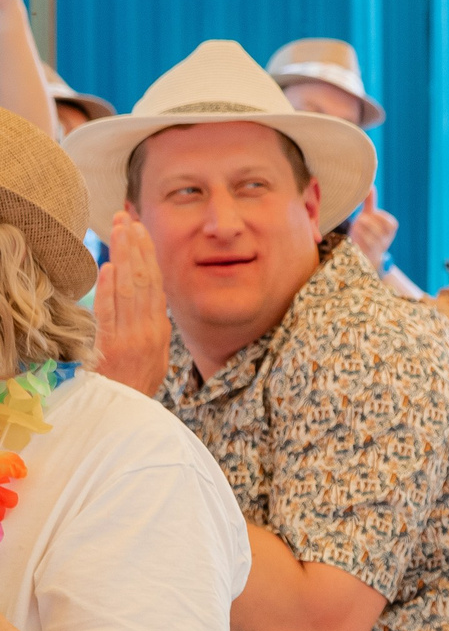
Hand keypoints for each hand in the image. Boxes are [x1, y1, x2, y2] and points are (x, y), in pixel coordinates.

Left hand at [94, 211, 171, 395]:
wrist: (126, 411)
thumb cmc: (139, 382)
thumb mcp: (157, 354)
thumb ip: (152, 324)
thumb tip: (145, 295)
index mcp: (160, 329)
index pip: (155, 283)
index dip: (147, 254)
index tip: (139, 230)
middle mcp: (147, 329)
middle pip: (142, 279)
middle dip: (134, 246)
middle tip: (126, 219)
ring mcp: (129, 336)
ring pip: (128, 290)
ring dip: (123, 258)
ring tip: (118, 231)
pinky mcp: (111, 346)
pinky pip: (110, 313)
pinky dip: (108, 290)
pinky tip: (107, 268)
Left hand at [349, 188, 397, 269]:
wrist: (367, 253)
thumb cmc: (368, 231)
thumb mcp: (370, 216)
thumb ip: (370, 202)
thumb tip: (370, 186)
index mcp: (391, 228)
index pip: (389, 222)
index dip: (379, 217)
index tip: (371, 214)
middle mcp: (387, 239)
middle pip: (378, 227)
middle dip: (367, 222)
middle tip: (360, 219)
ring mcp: (379, 248)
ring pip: (371, 236)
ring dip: (361, 230)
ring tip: (357, 226)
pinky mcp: (370, 254)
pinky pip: (365, 245)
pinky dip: (359, 239)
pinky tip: (355, 236)